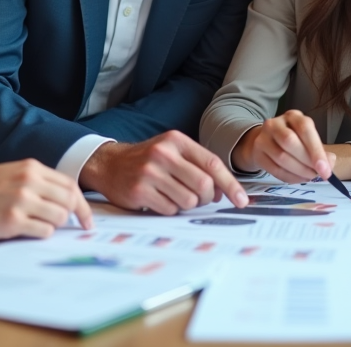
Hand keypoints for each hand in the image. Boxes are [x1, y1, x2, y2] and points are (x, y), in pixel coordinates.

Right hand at [0, 159, 92, 238]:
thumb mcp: (9, 173)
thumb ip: (34, 181)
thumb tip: (62, 197)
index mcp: (30, 168)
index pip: (69, 184)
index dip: (82, 202)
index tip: (86, 216)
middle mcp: (29, 182)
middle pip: (69, 200)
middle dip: (76, 215)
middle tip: (78, 226)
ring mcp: (21, 201)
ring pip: (59, 218)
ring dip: (54, 225)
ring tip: (37, 225)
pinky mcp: (12, 221)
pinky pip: (43, 231)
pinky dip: (41, 233)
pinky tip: (27, 231)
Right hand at [79, 131, 248, 215]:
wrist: (108, 164)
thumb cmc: (147, 160)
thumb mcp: (171, 151)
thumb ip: (197, 166)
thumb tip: (222, 191)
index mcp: (176, 140)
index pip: (212, 163)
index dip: (230, 184)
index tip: (242, 200)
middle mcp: (164, 153)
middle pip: (204, 184)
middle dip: (207, 198)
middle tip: (201, 199)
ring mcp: (150, 172)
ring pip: (188, 200)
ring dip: (188, 204)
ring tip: (176, 196)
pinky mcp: (139, 191)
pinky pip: (170, 209)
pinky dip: (171, 209)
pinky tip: (160, 200)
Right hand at [234, 110, 334, 183]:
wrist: (267, 142)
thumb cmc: (294, 140)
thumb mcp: (308, 140)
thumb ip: (321, 151)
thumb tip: (330, 162)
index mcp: (293, 116)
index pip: (304, 128)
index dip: (316, 150)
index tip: (325, 170)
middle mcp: (275, 123)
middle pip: (289, 141)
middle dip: (306, 162)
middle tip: (317, 174)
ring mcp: (263, 137)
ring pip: (281, 157)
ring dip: (299, 172)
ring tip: (309, 176)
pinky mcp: (257, 153)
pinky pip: (274, 169)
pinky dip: (290, 177)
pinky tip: (299, 179)